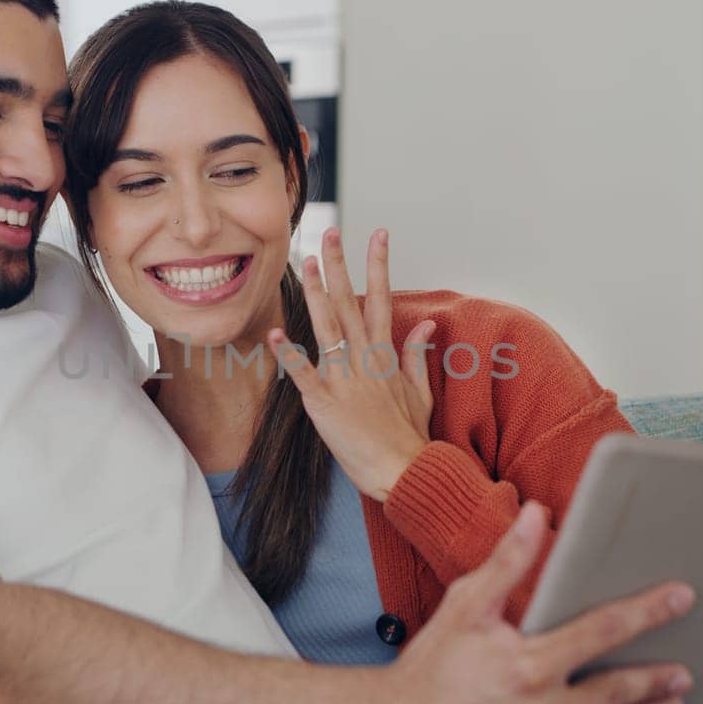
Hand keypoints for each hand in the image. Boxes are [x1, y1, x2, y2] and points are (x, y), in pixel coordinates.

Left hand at [268, 227, 436, 500]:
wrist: (404, 471)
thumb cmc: (410, 436)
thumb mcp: (420, 391)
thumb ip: (417, 354)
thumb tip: (428, 323)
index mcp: (385, 355)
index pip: (382, 298)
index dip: (379, 264)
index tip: (377, 234)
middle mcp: (364, 359)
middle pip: (350, 302)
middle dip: (339, 265)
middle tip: (329, 232)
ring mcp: (344, 379)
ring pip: (327, 327)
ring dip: (317, 293)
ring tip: (307, 262)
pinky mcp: (325, 404)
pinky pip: (304, 375)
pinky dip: (289, 356)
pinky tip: (274, 335)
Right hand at [353, 502, 694, 703]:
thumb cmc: (430, 668)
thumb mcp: (464, 607)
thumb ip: (507, 562)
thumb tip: (536, 514)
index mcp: (527, 665)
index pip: (603, 630)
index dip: (647, 611)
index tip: (680, 597)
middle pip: (619, 691)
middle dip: (657, 678)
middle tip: (686, 669)